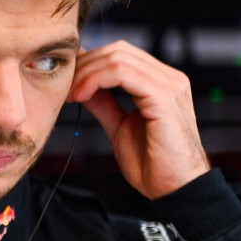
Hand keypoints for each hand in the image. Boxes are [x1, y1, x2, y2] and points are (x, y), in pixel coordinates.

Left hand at [69, 41, 209, 199]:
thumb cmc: (153, 164)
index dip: (90, 64)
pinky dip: (96, 80)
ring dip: (87, 73)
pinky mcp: (165, 97)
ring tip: (73, 95)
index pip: (121, 54)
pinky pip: (123, 73)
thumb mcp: (120, 127)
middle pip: (118, 50)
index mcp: (162, 83)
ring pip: (118, 57)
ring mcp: (170, 85)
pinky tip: (83, 96)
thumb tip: (85, 85)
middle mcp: (170, 79)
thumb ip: (105, 103)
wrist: (174, 190)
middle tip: (66, 89)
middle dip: (85, 66)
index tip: (68, 86)